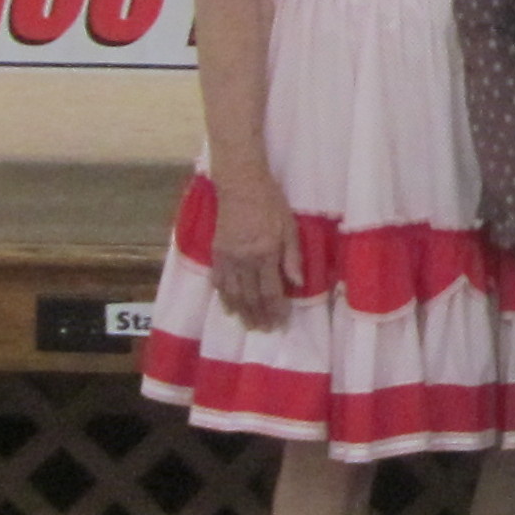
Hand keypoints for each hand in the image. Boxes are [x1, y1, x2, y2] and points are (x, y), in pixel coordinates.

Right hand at [209, 176, 302, 331]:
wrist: (240, 184)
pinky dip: (223, 296)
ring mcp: (227, 257)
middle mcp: (244, 259)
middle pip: (251, 296)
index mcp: (265, 252)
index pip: (271, 290)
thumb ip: (292, 256)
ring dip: (241, 312)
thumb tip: (298, 283)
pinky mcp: (216, 252)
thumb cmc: (271, 203)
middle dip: (258, 315)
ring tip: (248, 325)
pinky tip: (228, 307)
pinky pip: (218, 280)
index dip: (275, 309)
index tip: (280, 322)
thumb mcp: (290, 226)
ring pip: (233, 293)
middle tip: (264, 330)